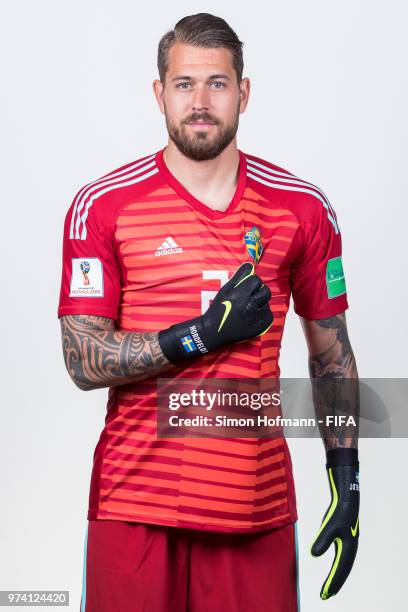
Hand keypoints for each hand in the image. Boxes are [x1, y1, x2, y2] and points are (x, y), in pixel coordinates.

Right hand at [158, 262, 272, 363]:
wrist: (213, 331)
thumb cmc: (217, 309)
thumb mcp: (224, 290)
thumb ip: (238, 277)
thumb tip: (250, 264)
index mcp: (240, 295)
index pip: (256, 280)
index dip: (252, 282)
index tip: (247, 287)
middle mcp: (249, 306)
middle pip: (266, 292)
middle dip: (260, 291)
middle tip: (251, 296)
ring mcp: (255, 318)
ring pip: (267, 304)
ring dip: (261, 303)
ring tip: (250, 306)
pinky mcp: (258, 328)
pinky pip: (269, 316)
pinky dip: (264, 314)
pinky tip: (255, 314)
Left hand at [311, 449, 359, 599]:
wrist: (347, 493)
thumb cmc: (340, 509)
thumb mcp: (329, 525)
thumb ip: (322, 540)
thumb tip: (314, 555)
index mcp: (349, 545)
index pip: (340, 568)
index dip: (332, 581)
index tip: (325, 594)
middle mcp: (350, 545)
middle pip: (343, 569)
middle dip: (335, 582)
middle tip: (326, 595)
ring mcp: (347, 540)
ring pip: (343, 563)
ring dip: (336, 574)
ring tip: (329, 587)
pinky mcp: (343, 534)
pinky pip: (340, 555)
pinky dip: (336, 564)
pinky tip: (331, 565)